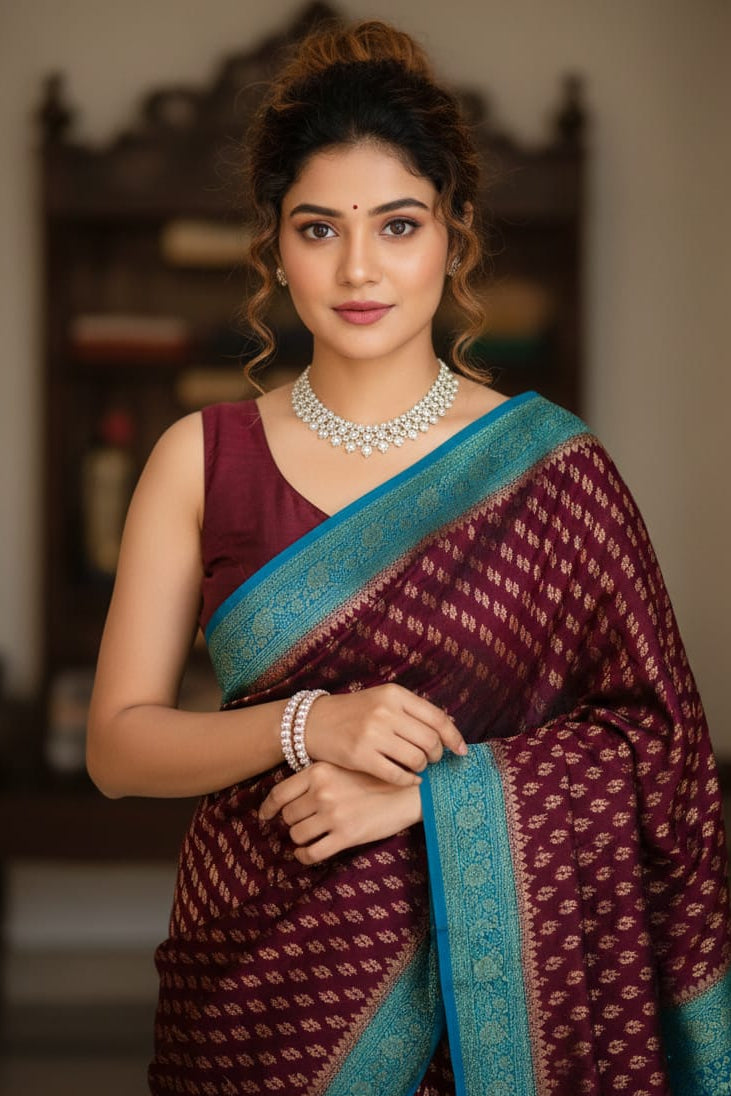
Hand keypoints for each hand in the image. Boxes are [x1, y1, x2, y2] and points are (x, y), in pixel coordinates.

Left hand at [259, 762, 422, 863]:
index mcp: (319, 771)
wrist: (408, 790)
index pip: (279, 793)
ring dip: (299, 838)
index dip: (268, 808)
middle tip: (302, 823)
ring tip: (310, 836)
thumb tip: (290, 795)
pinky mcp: (345, 836)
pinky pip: (311, 853)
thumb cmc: (377, 776)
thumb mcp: (344, 765)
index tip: (264, 816)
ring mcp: (333, 815)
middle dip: (292, 822)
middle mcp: (322, 792)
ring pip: (297, 835)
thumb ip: (318, 776)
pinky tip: (307, 853)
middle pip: (288, 816)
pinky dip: (304, 856)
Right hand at [304, 683, 466, 786]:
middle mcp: (385, 711)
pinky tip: (409, 779)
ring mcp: (372, 734)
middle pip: (430, 741)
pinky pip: (397, 774)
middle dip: (436, 755)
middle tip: (431, 760)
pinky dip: (408, 780)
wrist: (314, 722)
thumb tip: (449, 726)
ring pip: (416, 759)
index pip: (437, 718)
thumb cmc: (354, 712)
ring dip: (422, 768)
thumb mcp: (383, 699)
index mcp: (394, 694)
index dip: (454, 737)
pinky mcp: (361, 756)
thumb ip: (413, 710)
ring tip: (416, 767)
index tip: (461, 751)